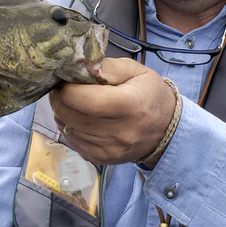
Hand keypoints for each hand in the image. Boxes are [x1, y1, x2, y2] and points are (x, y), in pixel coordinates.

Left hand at [48, 57, 178, 165]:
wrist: (166, 130)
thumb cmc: (150, 95)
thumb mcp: (136, 71)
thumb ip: (108, 67)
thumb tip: (80, 67)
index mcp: (130, 106)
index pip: (87, 101)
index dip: (69, 90)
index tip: (66, 80)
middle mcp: (120, 132)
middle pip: (72, 116)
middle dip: (59, 99)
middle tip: (61, 88)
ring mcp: (110, 149)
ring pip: (68, 130)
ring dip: (62, 113)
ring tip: (69, 101)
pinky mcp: (102, 159)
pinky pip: (72, 142)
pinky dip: (69, 128)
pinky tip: (77, 117)